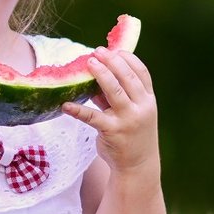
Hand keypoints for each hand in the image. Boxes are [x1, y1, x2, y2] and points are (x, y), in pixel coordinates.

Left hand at [62, 48, 158, 173]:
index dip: (128, 58)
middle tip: (97, 51)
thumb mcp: (131, 112)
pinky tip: (65, 104)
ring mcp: (128, 120)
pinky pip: (92, 117)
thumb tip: (94, 74)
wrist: (138, 165)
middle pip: (127, 78)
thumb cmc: (131, 133)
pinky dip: (77, 110)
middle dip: (112, 61)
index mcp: (148, 99)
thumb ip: (115, 95)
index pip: (141, 72)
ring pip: (114, 91)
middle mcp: (142, 107)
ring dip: (101, 74)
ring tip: (88, 62)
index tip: (114, 48)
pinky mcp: (113, 132)